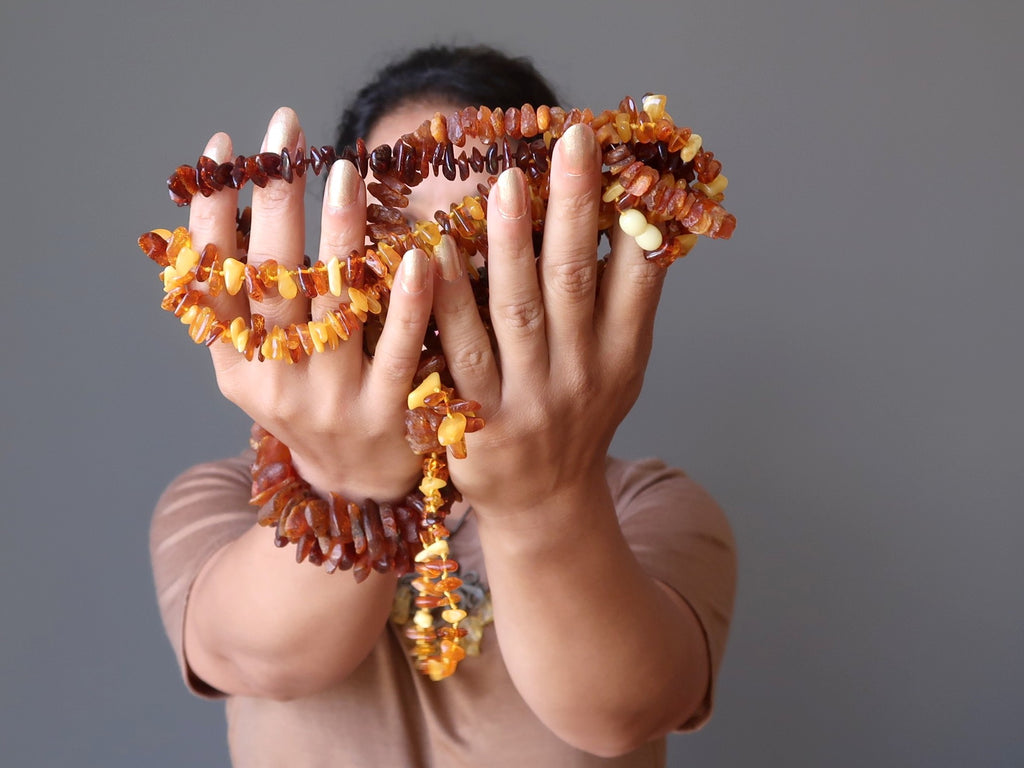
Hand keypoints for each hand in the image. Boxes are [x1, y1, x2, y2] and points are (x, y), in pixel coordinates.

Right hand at [189, 108, 434, 499]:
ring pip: (331, 306)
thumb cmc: (311, 403)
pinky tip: (420, 252)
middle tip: (288, 128)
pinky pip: (397, 349)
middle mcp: (274, 381)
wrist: (357, 486)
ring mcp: (331, 400)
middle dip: (275, 198)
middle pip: (270, 278)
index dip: (214, 209)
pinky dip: (405, 300)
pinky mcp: (386, 414)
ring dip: (338, 235)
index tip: (226, 146)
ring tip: (345, 173)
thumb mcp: (261, 367)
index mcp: (237, 363)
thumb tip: (230, 213)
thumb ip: (247, 307)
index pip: (214, 276)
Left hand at [431, 123, 668, 518]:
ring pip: (516, 312)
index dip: (631, 217)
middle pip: (574, 282)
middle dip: (574, 209)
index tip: (624, 156)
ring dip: (510, 245)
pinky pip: (456, 351)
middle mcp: (579, 374)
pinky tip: (431, 252)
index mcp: (620, 354)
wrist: (542, 503)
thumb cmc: (580, 415)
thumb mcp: (622, 366)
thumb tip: (641, 220)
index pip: (636, 278)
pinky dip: (445, 301)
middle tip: (571, 142)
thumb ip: (630, 301)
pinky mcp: (474, 419)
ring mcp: (525, 399)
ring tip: (506, 184)